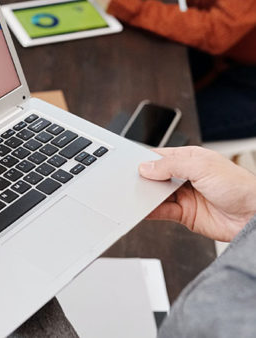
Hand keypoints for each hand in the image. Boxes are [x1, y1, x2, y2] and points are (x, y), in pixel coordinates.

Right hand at [139, 146, 255, 241]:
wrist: (255, 216)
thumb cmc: (239, 186)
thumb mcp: (201, 167)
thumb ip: (171, 165)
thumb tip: (147, 167)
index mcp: (190, 159)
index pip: (160, 157)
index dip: (145, 160)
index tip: (130, 164)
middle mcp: (186, 176)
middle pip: (156, 176)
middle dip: (143, 178)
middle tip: (130, 180)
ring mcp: (185, 196)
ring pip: (157, 194)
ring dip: (146, 195)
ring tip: (134, 195)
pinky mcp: (185, 214)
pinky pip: (162, 211)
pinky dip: (151, 211)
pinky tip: (144, 209)